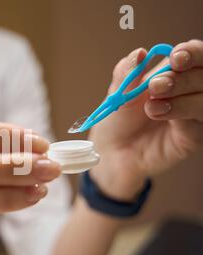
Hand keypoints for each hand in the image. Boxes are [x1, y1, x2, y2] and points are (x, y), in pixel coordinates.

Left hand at [89, 40, 202, 199]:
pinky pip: (198, 121)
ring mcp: (195, 113)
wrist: (111, 150)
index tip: (176, 57)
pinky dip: (180, 112)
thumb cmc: (118, 118)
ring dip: (181, 95)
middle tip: (156, 85)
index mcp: (175, 72)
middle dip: (183, 77)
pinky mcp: (193, 136)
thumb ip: (128, 72)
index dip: (192, 52)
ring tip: (150, 105)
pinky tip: (158, 113)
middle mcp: (190, 90)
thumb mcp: (118, 92)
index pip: (197, 54)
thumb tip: (140, 52)